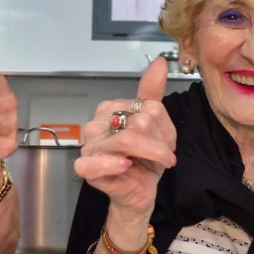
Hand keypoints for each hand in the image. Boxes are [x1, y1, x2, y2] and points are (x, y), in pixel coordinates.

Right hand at [75, 58, 176, 221]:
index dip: (164, 126)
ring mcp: (89, 146)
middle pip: (140, 121)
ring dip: (152, 154)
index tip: (167, 142)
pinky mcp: (85, 168)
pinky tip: (127, 166)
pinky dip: (114, 164)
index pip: (147, 106)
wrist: (138, 192)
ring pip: (127, 140)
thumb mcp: (155, 126)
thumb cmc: (144, 160)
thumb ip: (152, 94)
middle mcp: (95, 124)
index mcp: (109, 109)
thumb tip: (158, 61)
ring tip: (160, 163)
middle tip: (165, 156)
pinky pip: (96, 163)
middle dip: (161, 141)